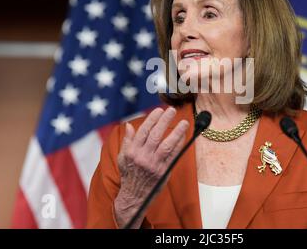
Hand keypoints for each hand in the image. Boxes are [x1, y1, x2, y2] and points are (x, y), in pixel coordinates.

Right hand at [114, 107, 188, 227]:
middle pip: (155, 135)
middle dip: (164, 121)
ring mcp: (154, 164)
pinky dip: (179, 145)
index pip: (143, 131)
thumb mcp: (123, 157)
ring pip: (167, 145)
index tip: (159, 110)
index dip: (152, 119)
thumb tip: (128, 125)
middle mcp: (143, 157)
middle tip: (172, 110)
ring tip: (184, 122)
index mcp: (132, 151)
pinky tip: (184, 136)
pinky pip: (173, 156)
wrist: (134, 196)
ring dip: (177, 132)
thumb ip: (127, 141)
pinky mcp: (163, 171)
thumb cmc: (129, 174)